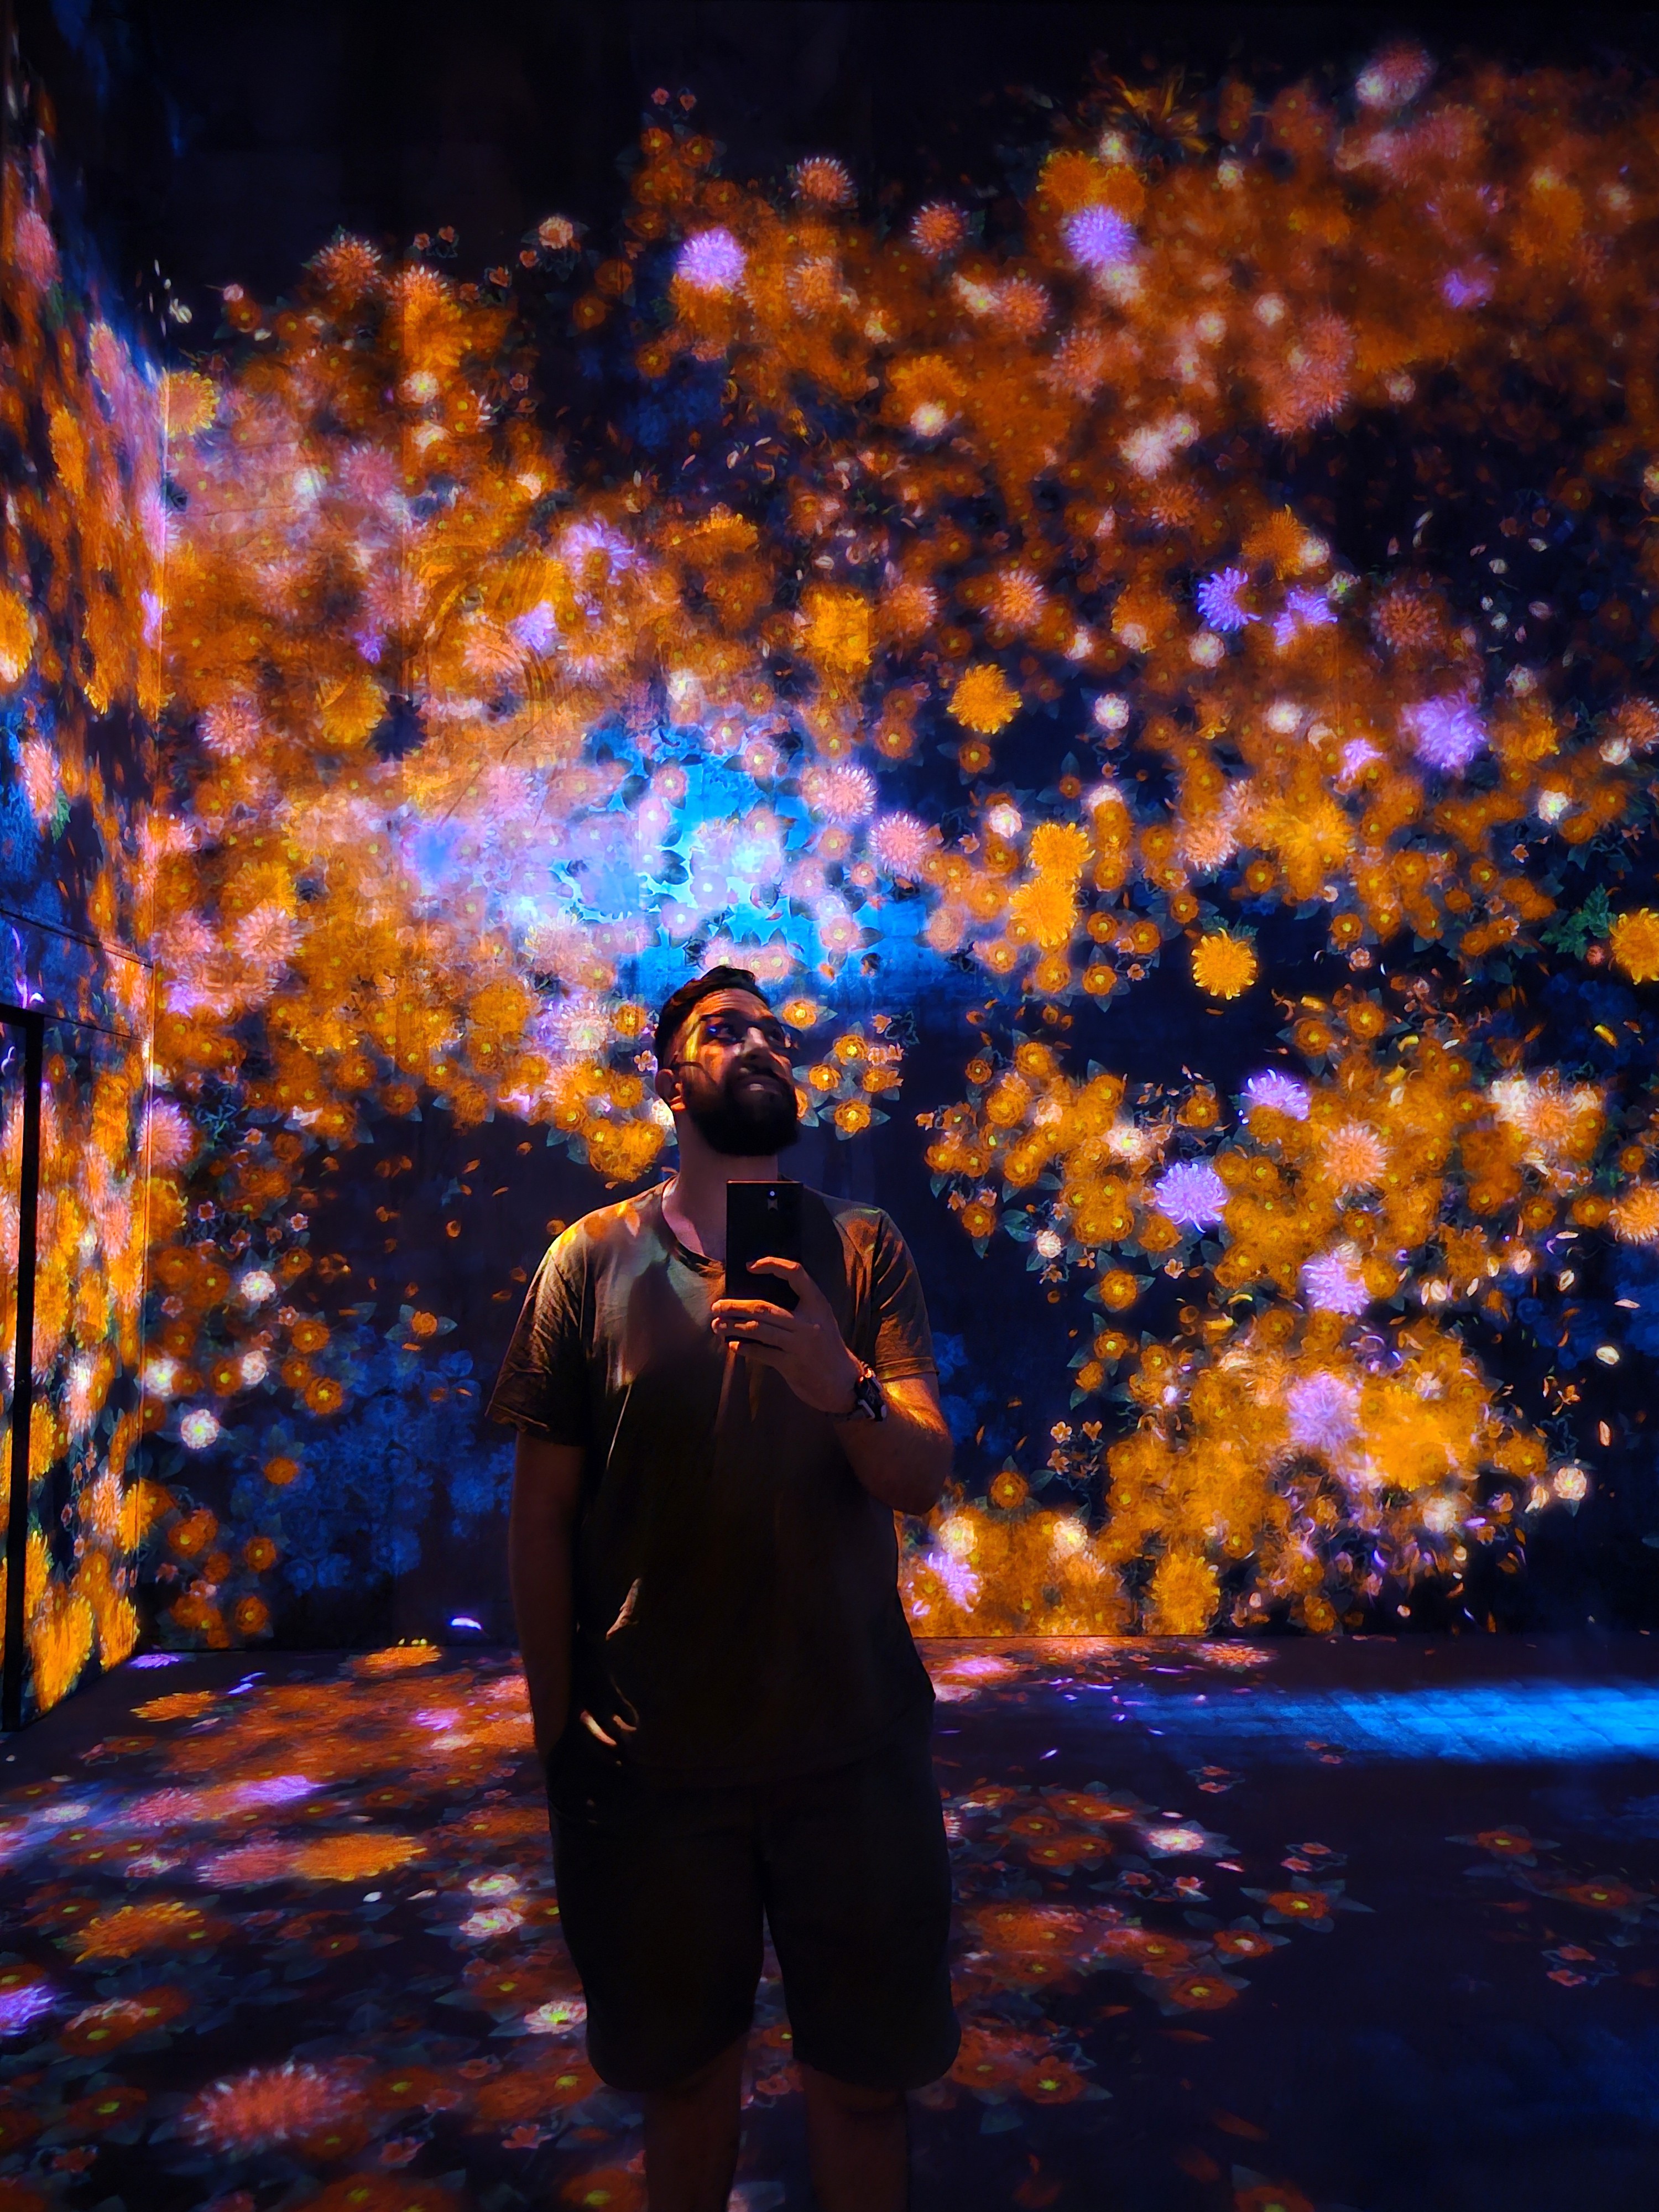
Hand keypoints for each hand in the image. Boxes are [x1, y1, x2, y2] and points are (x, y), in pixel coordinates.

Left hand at [710, 1257, 861, 1414]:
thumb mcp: (821, 1320)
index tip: (749, 1266)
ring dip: (733, 1326)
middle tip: (717, 1306)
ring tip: (717, 1325)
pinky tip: (733, 1345)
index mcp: (818, 1304)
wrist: (844, 1383)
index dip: (771, 1265)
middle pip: (763, 1308)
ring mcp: (799, 1344)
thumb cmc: (827, 1348)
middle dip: (735, 1306)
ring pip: (757, 1329)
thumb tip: (760, 1299)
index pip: (795, 1274)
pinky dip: (743, 1348)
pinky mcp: (791, 1365)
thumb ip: (800, 1307)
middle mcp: (808, 1322)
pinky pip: (761, 1353)